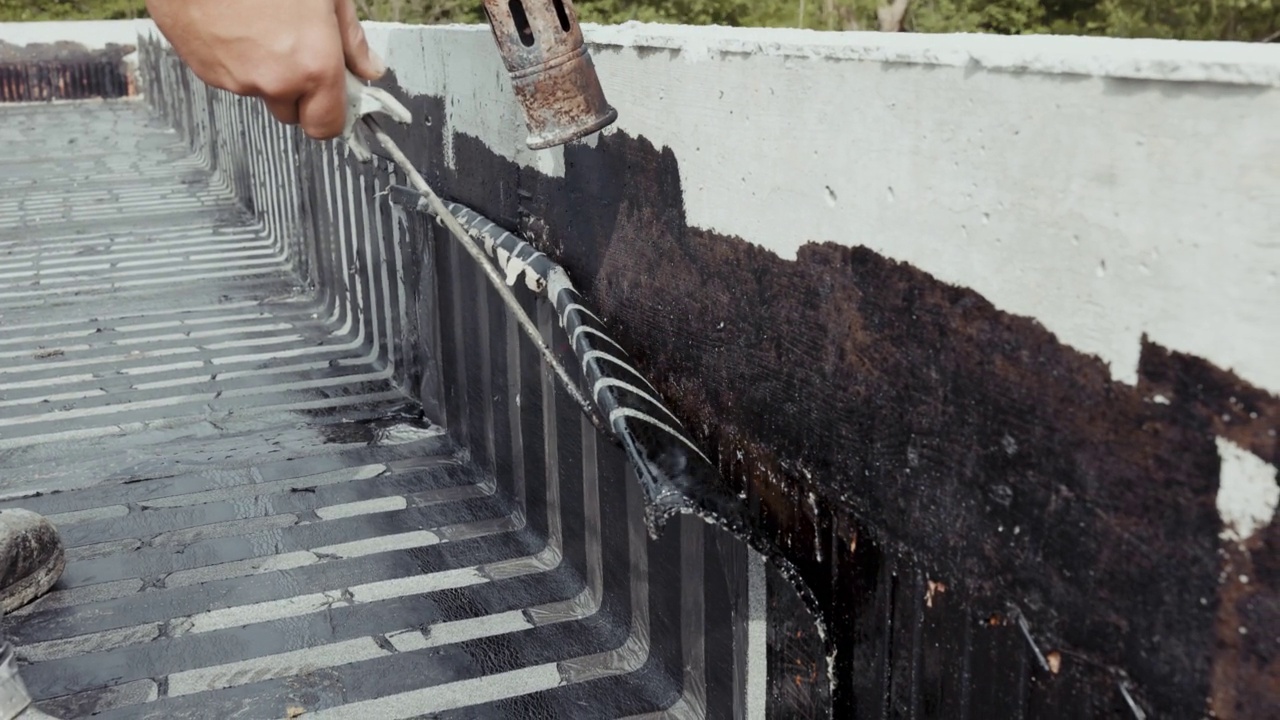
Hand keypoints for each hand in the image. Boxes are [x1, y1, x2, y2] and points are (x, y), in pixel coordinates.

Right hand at [146, 0, 385, 139]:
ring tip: (263, 26)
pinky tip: (239, 26)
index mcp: (313, 64)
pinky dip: (238, 60)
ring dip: (266, 71)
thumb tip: (368, 67)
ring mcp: (238, 79)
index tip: (335, 97)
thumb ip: (350, 38)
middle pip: (293, 112)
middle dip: (299, 90)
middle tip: (297, 50)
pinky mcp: (207, 72)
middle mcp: (276, 80)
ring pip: (261, 91)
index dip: (332, 114)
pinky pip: (232, 78)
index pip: (327, 126)